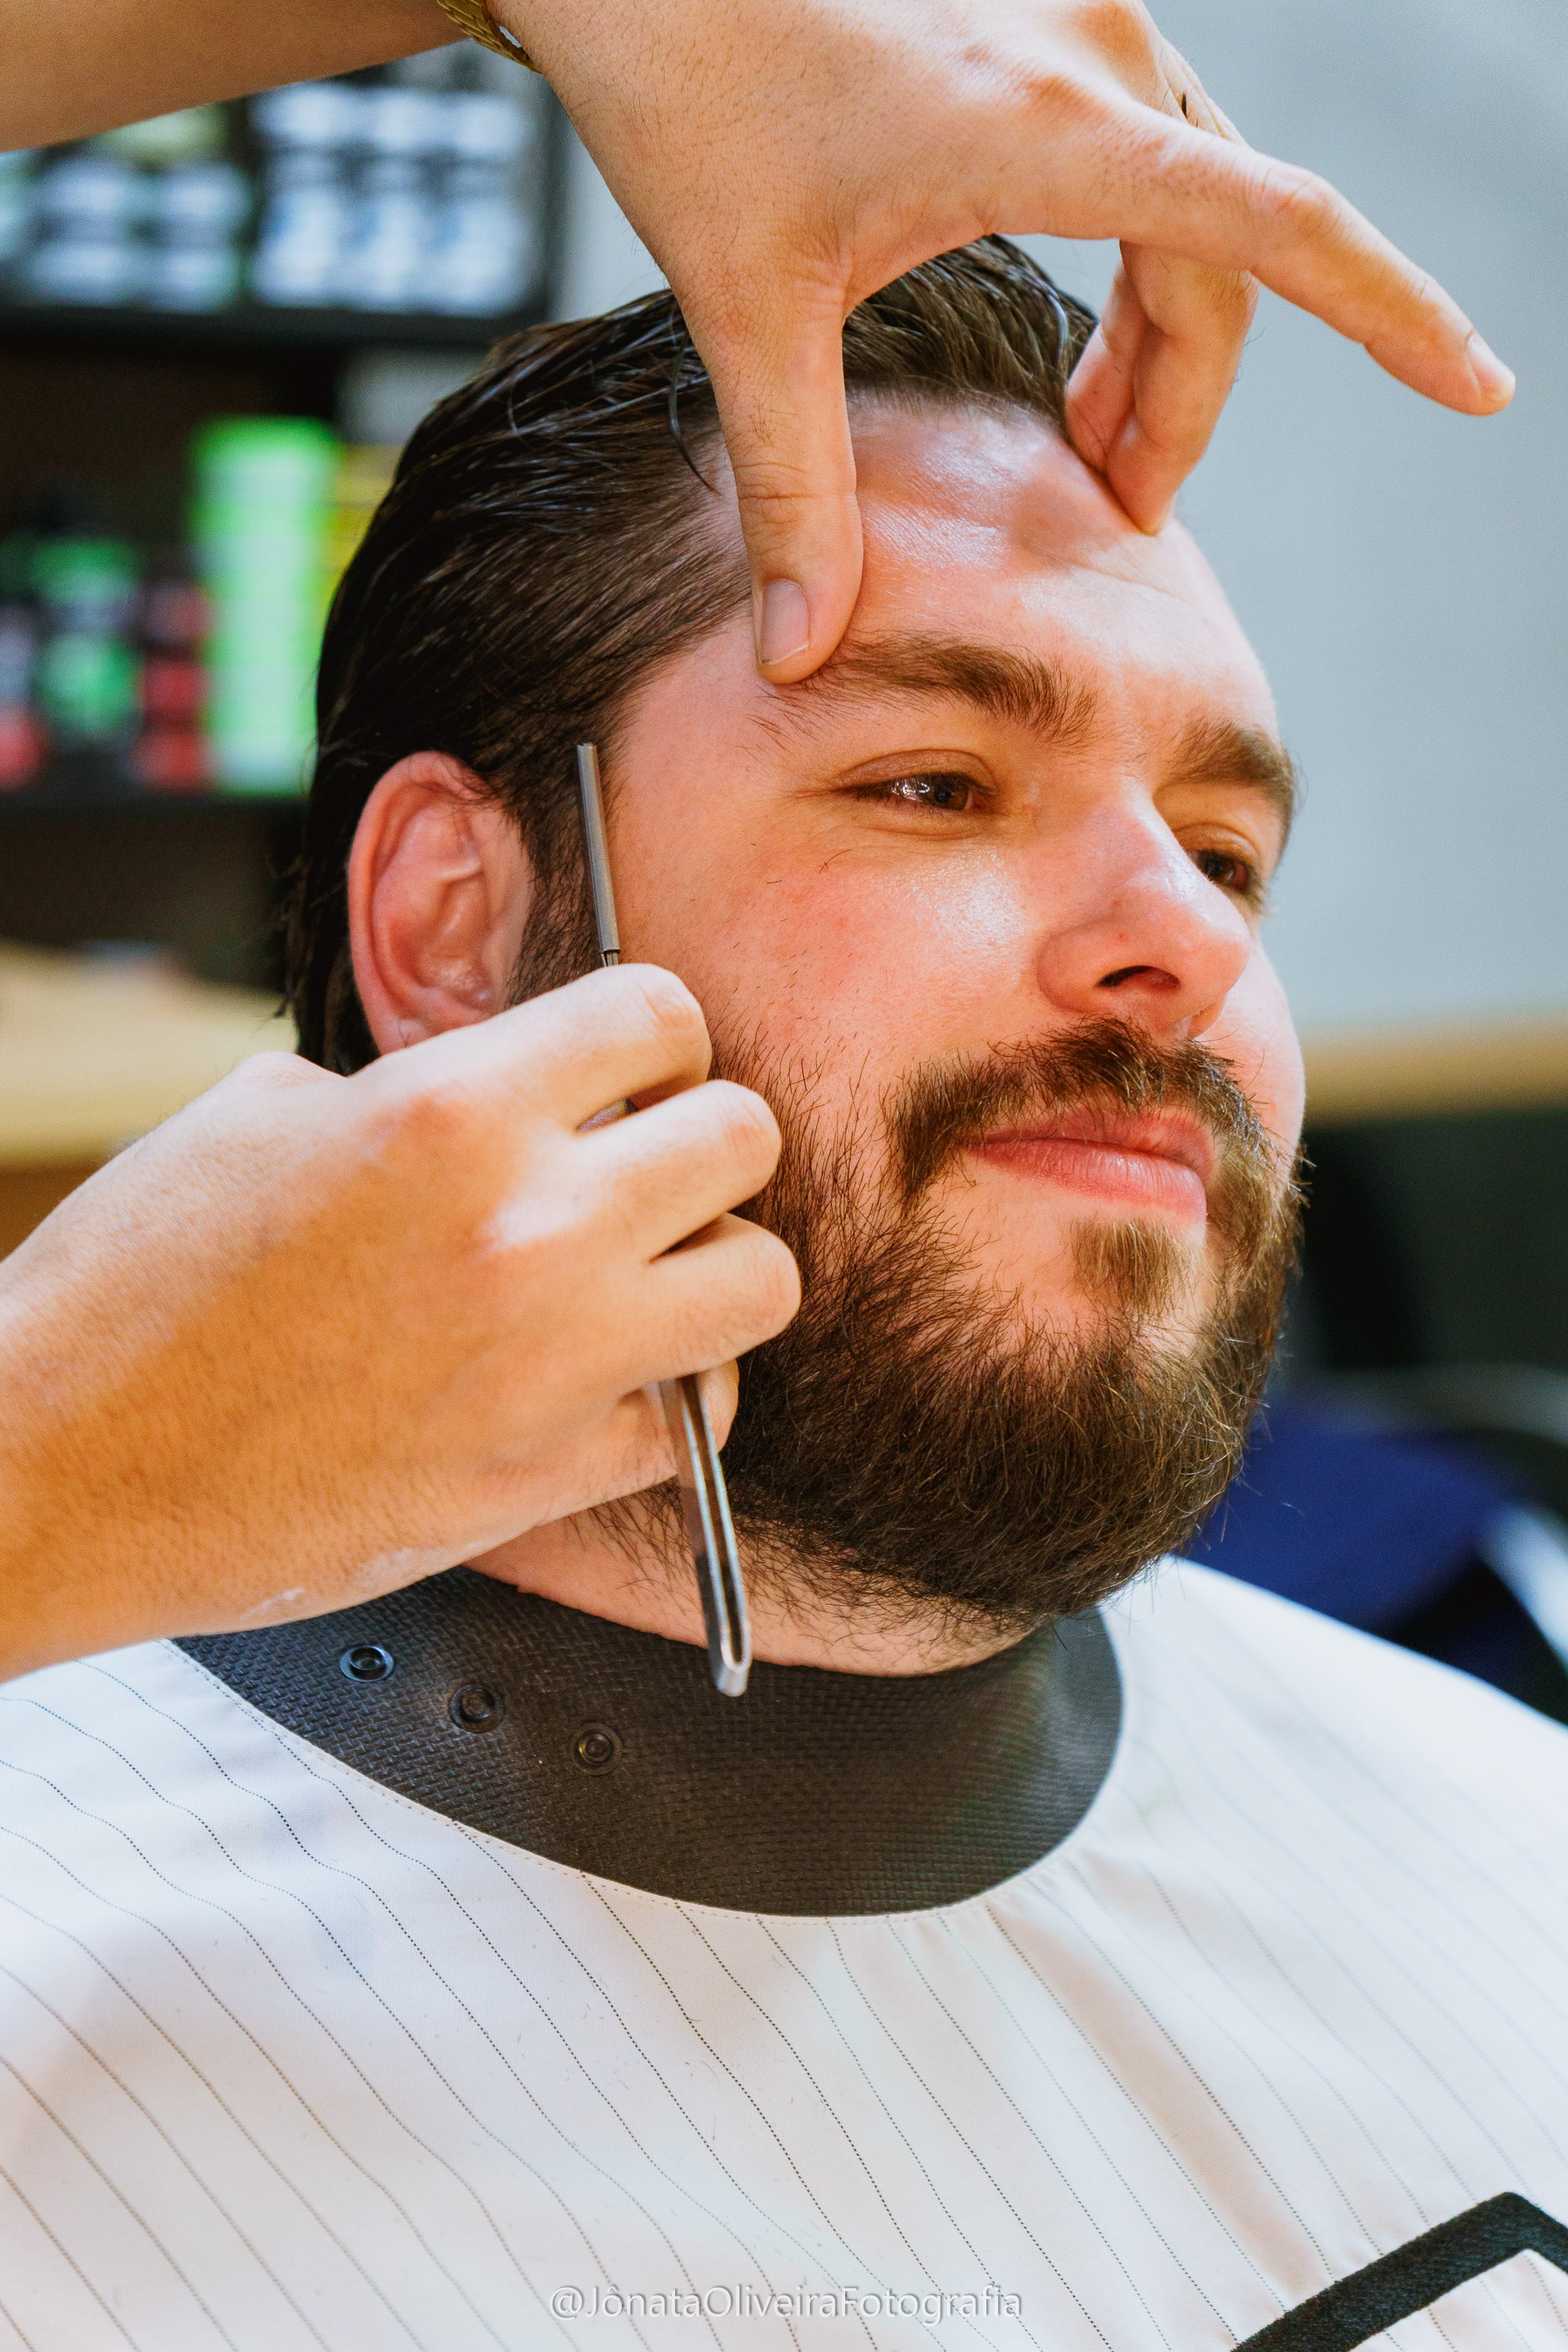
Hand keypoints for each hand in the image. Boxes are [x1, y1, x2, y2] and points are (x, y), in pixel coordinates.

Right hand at [0, 965, 797, 1680]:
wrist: (66, 1469)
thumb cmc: (135, 1286)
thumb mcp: (256, 1116)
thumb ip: (411, 1089)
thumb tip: (502, 1090)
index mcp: (448, 1105)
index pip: (661, 1011)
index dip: (654, 1033)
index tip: (630, 1067)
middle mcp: (529, 1224)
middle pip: (746, 1137)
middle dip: (702, 1140)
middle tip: (646, 1170)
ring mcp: (550, 1360)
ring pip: (760, 1281)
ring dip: (715, 1268)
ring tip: (646, 1279)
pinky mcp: (544, 1479)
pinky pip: (698, 1423)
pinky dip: (674, 1399)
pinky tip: (612, 1384)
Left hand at [509, 0, 1512, 679]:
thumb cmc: (684, 87)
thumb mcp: (745, 307)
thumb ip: (792, 490)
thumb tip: (797, 651)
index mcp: (1050, 123)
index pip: (1278, 226)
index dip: (1393, 312)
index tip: (1478, 380)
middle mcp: (1098, 52)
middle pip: (1224, 259)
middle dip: (1183, 405)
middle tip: (1115, 518)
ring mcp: (1085, 23)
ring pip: (1197, 211)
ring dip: (1162, 343)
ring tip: (1092, 451)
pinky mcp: (1056, 21)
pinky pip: (1154, 161)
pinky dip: (1137, 269)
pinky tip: (1077, 342)